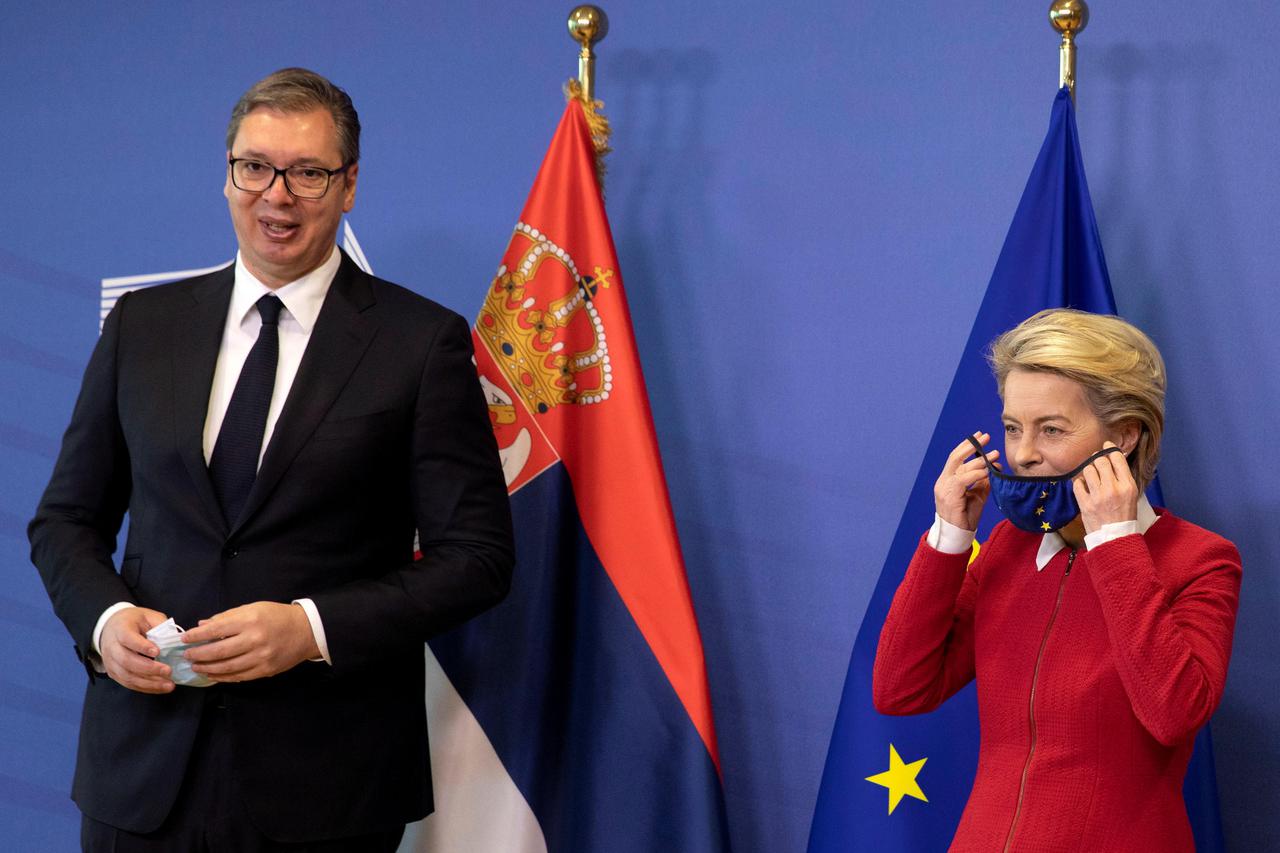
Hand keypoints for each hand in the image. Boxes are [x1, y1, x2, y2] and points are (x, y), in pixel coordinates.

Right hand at [100, 606, 174, 693]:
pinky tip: (159, 687)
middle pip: (127, 660)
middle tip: (168, 671)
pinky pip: (128, 683)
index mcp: (120, 629)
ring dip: (149, 683)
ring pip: (127, 676)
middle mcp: (112, 647)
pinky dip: (145, 687)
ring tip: (168, 684)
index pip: (128, 639)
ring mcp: (111, 662)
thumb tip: (175, 639)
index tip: (158, 651)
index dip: (142, 646)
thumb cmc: (133, 621)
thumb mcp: (148, 616)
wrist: (111, 627)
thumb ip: (160, 625)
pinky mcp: (113, 672)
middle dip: (149, 668)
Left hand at [181, 602, 319, 682]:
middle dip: (198, 654)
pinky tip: (212, 674)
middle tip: (186, 655)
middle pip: (218, 652)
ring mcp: (260, 657)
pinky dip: (223, 677)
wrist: (306, 630)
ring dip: (207, 668)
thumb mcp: (253, 608)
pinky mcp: (265, 670)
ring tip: (196, 666)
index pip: (216, 630)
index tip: (185, 639)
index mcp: (250, 620)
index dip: (197, 636)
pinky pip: (239, 677)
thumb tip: (202, 626)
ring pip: (227, 668)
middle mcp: (254, 639)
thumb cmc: (277, 616)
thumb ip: (228, 617)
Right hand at [934, 432, 999, 531]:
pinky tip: (986, 471)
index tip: (980, 436)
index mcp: (947, 480)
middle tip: (986, 437)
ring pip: (960, 467)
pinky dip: (975, 474)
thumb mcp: (977, 495)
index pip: (956, 458)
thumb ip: (982, 481)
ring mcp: (944, 488)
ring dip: (978, 460)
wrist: (957, 535)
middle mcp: (943, 482)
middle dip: (971, 445)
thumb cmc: (966, 517)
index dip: (967, 446)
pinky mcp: (949, 496)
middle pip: (954, 457)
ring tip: (993, 455)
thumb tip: (992, 468)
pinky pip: (962, 480)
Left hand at [1073, 440, 1138, 533]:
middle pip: (1100, 461)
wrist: (1115, 538)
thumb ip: (1123, 477)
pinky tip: (1085, 486)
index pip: (1117, 458)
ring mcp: (1097, 496)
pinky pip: (1077, 483)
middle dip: (1097, 458)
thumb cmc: (1124, 516)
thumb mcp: (1132, 495)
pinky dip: (1080, 483)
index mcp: (1128, 486)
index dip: (1110, 449)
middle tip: (1096, 460)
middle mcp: (1113, 488)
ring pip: (1088, 469)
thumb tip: (1113, 459)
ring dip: (1088, 470)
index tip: (1106, 446)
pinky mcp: (1085, 503)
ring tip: (1092, 476)